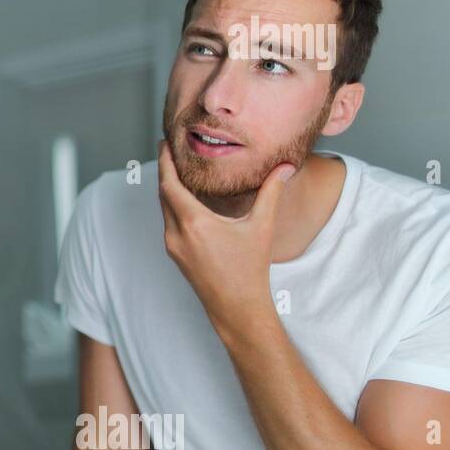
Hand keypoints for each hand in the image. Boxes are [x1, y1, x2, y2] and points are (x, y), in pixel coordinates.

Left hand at [156, 139, 292, 328]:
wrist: (236, 307)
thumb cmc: (250, 269)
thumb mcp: (261, 227)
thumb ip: (271, 192)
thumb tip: (286, 166)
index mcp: (194, 223)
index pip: (169, 184)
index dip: (165, 161)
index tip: (164, 142)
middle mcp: (176, 233)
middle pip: (163, 194)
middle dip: (165, 170)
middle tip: (169, 150)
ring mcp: (173, 245)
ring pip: (164, 209)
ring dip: (168, 189)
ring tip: (176, 170)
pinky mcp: (175, 254)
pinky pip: (168, 222)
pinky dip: (173, 206)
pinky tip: (183, 199)